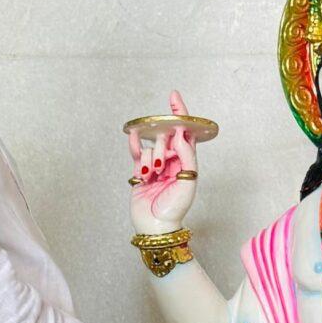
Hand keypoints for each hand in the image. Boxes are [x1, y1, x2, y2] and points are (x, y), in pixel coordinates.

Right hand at [128, 89, 200, 234]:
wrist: (156, 226)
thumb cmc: (176, 207)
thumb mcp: (188, 180)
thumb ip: (186, 154)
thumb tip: (181, 132)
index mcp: (187, 162)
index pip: (185, 132)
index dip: (180, 113)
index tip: (174, 96)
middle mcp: (172, 161)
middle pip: (165, 139)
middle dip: (161, 149)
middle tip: (161, 168)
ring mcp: (155, 166)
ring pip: (150, 149)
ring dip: (150, 161)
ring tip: (151, 178)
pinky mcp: (140, 173)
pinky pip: (137, 154)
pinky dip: (135, 147)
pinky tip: (133, 137)